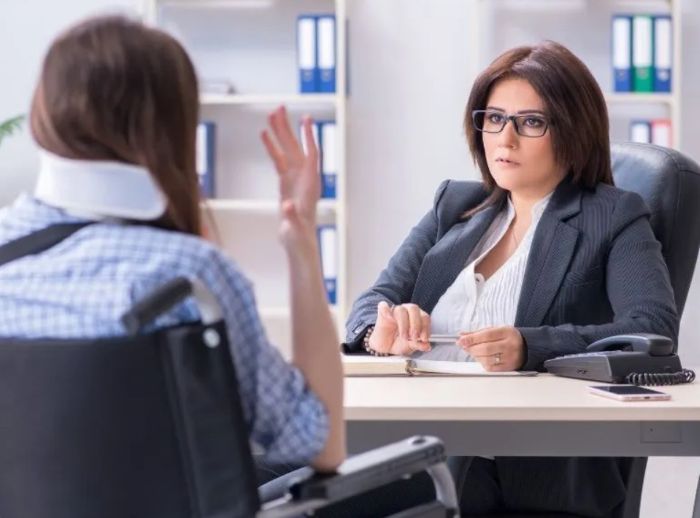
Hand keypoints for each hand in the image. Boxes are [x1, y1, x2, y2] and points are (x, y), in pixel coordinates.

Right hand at [261, 106, 319, 248]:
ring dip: (279, 133)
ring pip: (286, 150)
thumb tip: (285, 205)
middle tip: (279, 107)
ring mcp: (294, 179)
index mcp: (309, 185)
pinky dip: (272, 147)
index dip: (308, 138)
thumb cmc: (299, 237)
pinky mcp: (285, 183)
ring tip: (271, 114)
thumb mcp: (294, 228)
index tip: (306, 119)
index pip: (311, 155)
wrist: (297, 244)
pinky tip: (264, 134)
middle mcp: (304, 178)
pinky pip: (278, 160)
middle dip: (288, 128)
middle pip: (296, 147)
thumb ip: (290, 216)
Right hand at [369, 301, 431, 355]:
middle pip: (413, 309)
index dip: (425, 327)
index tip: (424, 339)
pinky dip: (386, 310)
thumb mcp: (410, 347)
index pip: (424, 317)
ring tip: (404, 337)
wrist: (384, 347)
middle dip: (416, 324)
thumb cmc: (398, 343)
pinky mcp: (382, 313)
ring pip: (401, 310)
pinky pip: (383, 306)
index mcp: (417, 317)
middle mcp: (407, 311)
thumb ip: (418, 345)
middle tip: (414, 337)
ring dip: (404, 324)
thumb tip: (427, 346)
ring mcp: (394, 311)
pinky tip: (389, 318)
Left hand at [457, 326, 524, 370]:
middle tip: (464, 346)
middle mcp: (510, 345)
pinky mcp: (508, 368)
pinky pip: (490, 368)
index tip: (461, 340)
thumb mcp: (495, 330)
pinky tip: (481, 358)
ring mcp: (510, 358)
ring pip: (487, 359)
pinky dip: (482, 363)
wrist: (527, 347)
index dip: (472, 338)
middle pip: (486, 348)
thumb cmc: (508, 338)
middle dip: (472, 348)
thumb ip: (478, 332)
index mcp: (506, 332)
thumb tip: (462, 335)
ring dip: (476, 356)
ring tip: (473, 352)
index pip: (487, 335)